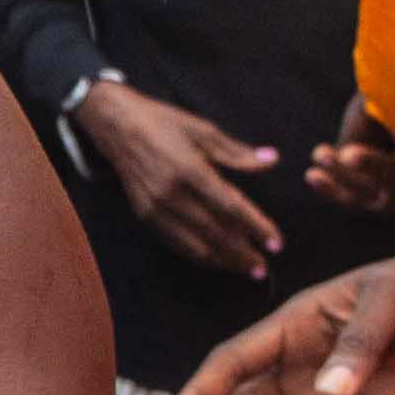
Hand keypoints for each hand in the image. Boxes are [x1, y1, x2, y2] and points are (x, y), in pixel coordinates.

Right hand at [72, 77, 280, 275]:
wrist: (118, 128)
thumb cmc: (164, 124)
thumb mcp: (203, 130)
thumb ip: (237, 152)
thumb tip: (272, 161)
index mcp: (189, 169)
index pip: (231, 206)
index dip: (256, 227)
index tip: (276, 243)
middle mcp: (171, 194)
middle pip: (215, 232)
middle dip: (242, 254)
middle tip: (264, 268)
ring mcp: (156, 208)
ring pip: (195, 245)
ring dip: (223, 261)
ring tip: (246, 270)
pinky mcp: (145, 216)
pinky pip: (177, 244)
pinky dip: (200, 256)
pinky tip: (218, 261)